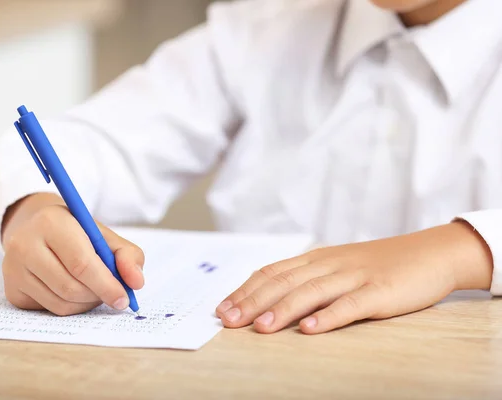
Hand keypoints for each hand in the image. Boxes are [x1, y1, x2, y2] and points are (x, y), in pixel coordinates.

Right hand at [0, 193, 143, 315]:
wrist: (36, 229)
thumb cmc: (76, 233)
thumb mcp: (104, 235)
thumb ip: (127, 255)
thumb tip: (136, 283)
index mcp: (51, 223)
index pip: (81, 263)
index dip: (106, 284)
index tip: (124, 299)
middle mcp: (24, 245)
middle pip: (70, 287)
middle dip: (98, 296)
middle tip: (112, 295)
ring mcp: (13, 270)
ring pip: (60, 303)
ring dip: (85, 304)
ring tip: (94, 290)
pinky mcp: (12, 291)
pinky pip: (48, 310)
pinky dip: (70, 307)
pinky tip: (74, 292)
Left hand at [216, 221, 492, 333]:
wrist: (428, 253)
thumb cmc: (376, 265)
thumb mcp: (336, 266)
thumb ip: (306, 278)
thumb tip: (268, 300)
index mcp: (316, 259)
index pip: (272, 273)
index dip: (245, 291)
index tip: (222, 309)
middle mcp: (329, 264)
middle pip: (284, 282)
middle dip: (253, 302)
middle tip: (228, 321)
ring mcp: (354, 277)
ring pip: (312, 292)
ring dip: (284, 310)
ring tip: (261, 328)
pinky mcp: (379, 291)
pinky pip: (351, 304)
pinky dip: (329, 316)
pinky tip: (311, 329)